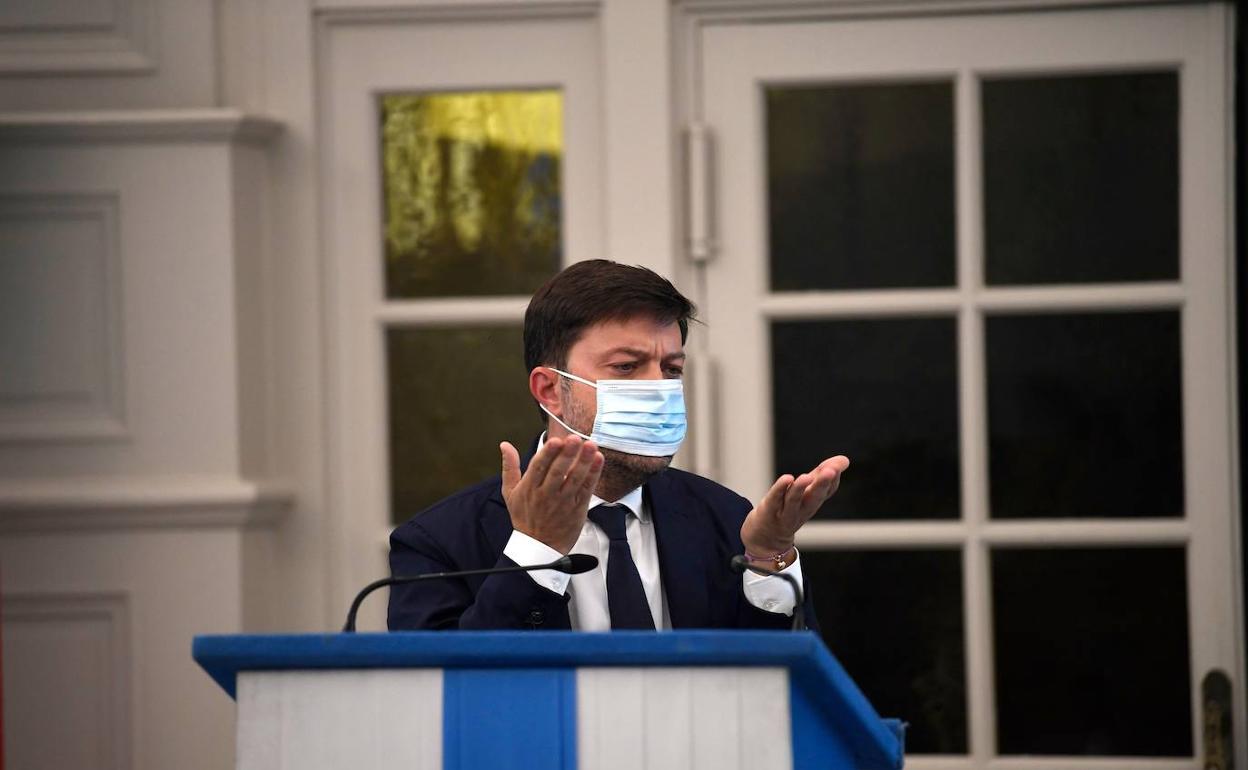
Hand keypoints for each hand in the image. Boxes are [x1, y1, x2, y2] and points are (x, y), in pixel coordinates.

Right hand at [500, 436, 603, 553]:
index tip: (556, 440)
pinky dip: (593, 474)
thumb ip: (509, 467)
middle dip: (567, 454)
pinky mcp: (577, 508)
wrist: (539, 547)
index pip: (538, 467)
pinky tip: (597, 460)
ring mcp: (564, 502)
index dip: (547, 453)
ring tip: (591, 446)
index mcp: (529, 488)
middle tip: (575, 439)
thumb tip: (505, 445)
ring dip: (584, 462)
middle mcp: (547, 494)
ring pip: (575, 479)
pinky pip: (586, 489)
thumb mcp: (510, 493)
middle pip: (558, 472)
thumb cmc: (525, 517)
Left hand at [740, 456, 849, 556]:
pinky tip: (786, 479)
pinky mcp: (769, 510)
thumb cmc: (790, 508)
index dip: (833, 478)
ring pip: (794, 500)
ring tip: (806, 477)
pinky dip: (780, 489)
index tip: (840, 464)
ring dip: (800, 489)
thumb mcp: (807, 490)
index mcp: (814, 502)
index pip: (827, 490)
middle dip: (822, 484)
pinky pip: (775, 499)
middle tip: (831, 471)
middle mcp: (802, 508)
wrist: (767, 538)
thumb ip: (822, 474)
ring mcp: (785, 512)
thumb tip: (845, 459)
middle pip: (814, 497)